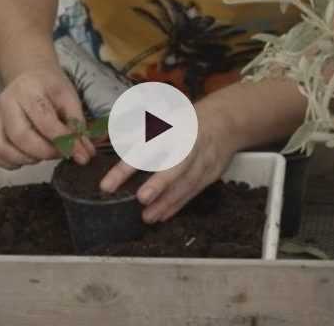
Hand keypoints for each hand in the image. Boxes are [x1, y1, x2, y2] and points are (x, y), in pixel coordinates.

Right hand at [0, 62, 94, 168]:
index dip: (64, 142)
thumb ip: (77, 126)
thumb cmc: (50, 88)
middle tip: (62, 152)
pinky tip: (29, 156)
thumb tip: (85, 154)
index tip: (81, 154)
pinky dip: (12, 163)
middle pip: (21, 138)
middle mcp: (6, 104)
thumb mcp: (69, 98)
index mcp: (28, 91)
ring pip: (4, 150)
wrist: (29, 76)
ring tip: (45, 152)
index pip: (45, 122)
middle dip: (46, 152)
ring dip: (29, 159)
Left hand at [100, 97, 239, 222]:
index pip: (147, 147)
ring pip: (187, 183)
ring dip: (167, 202)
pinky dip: (178, 205)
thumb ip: (140, 131)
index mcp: (173, 127)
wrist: (226, 121)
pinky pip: (194, 192)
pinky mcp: (212, 174)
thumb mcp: (164, 116)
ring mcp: (204, 160)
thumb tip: (116, 140)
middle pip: (176, 164)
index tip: (108, 185)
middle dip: (160, 182)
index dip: (127, 166)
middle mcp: (191, 143)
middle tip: (141, 198)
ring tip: (147, 217)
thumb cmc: (187, 121)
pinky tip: (163, 216)